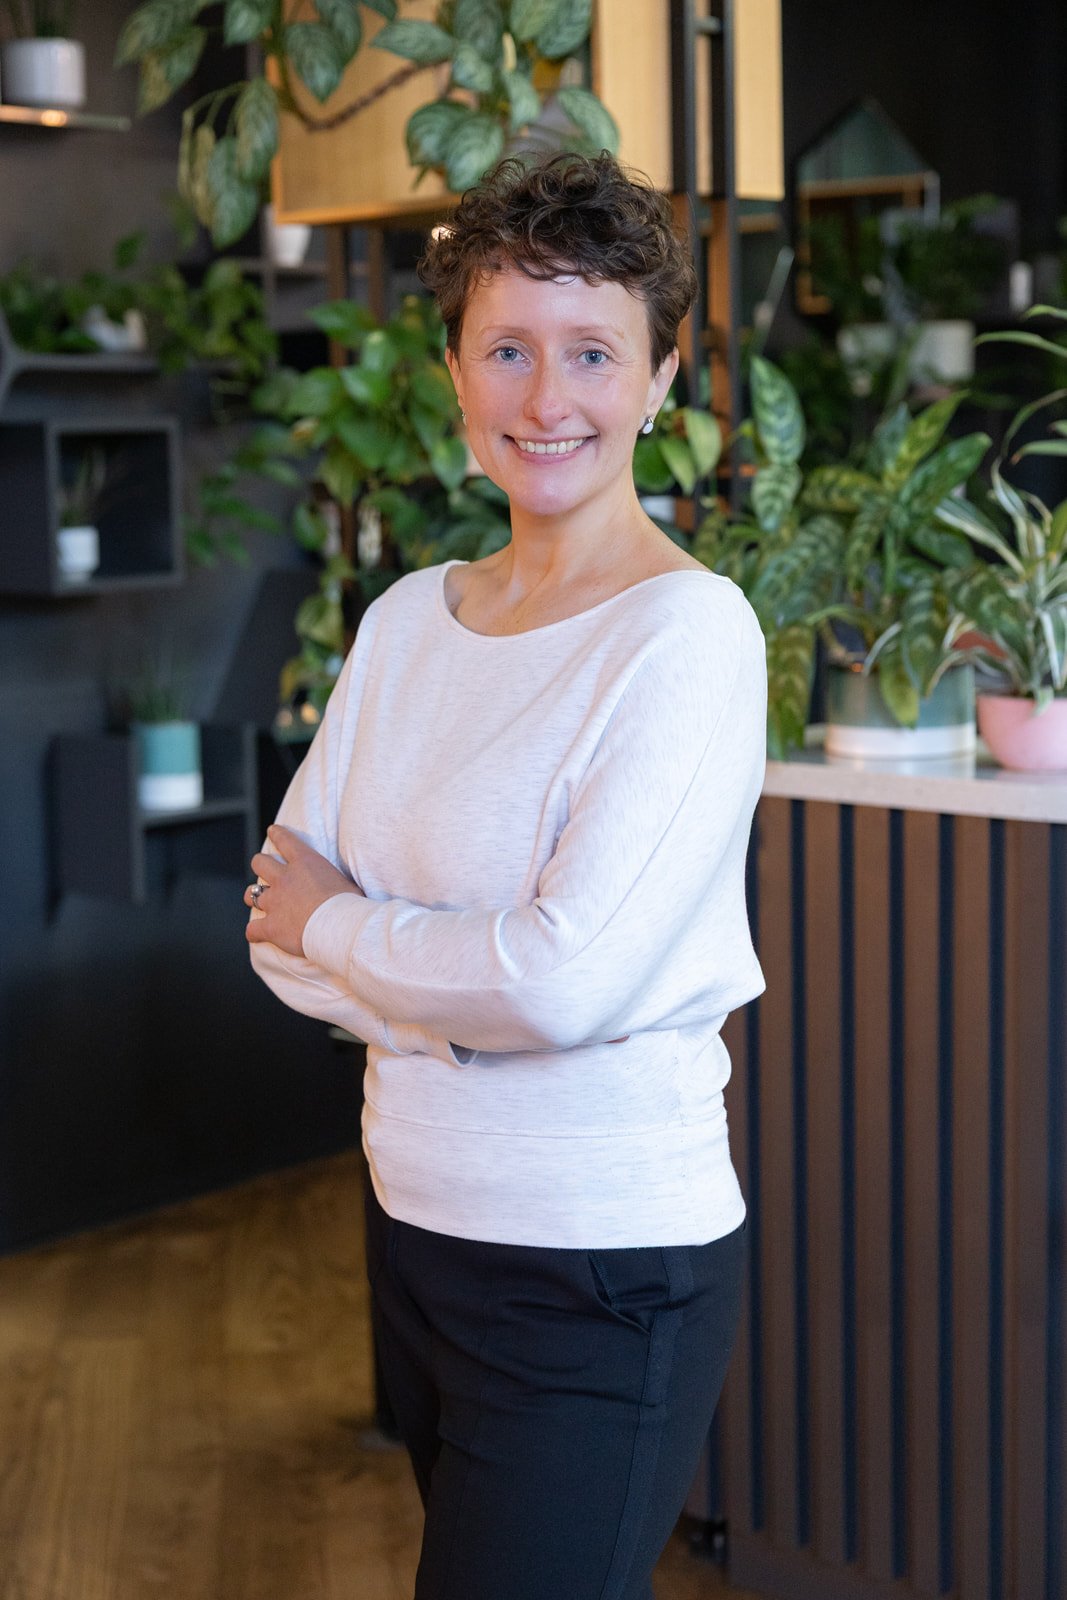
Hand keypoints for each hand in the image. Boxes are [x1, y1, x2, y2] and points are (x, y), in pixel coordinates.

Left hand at [245, 824, 362, 956]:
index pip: (285, 840)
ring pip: (251, 893)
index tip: (272, 831)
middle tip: (266, 872)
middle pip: (259, 862)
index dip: (277, 834)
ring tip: (259, 901)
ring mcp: (275, 902)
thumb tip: (339, 887)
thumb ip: (333, 881)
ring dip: (254, 896)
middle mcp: (285, 879)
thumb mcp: (346, 882)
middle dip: (260, 865)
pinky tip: (258, 935)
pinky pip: (252, 929)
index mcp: (305, 863)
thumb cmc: (351, 905)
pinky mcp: (271, 926)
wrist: (340, 927)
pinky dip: (254, 932)